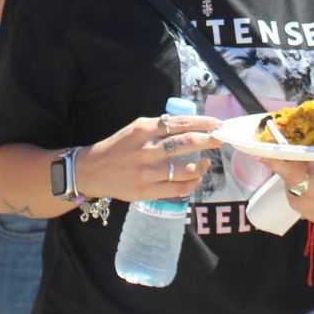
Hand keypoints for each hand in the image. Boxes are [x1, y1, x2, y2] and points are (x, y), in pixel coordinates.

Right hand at [75, 111, 220, 203]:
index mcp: (144, 129)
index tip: (217, 124)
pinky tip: (196, 178)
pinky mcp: (147, 191)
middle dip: (209, 140)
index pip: (180, 123)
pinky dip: (192, 183)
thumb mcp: (135, 128)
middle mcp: (147, 149)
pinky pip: (178, 188)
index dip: (203, 123)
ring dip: (202, 165)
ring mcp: (148, 172)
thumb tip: (189, 125)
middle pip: (187, 142)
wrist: (93, 171)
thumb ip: (159, 126)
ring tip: (207, 162)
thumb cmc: (117, 147)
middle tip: (221, 139)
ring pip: (186, 168)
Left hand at [262, 152, 313, 233]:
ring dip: (272, 161)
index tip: (304, 146)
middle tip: (264, 143)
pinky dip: (278, 167)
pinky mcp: (292, 200)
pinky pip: (284, 180)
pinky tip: (266, 153)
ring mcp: (300, 196)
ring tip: (256, 146)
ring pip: (284, 175)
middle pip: (293, 172)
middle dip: (279, 159)